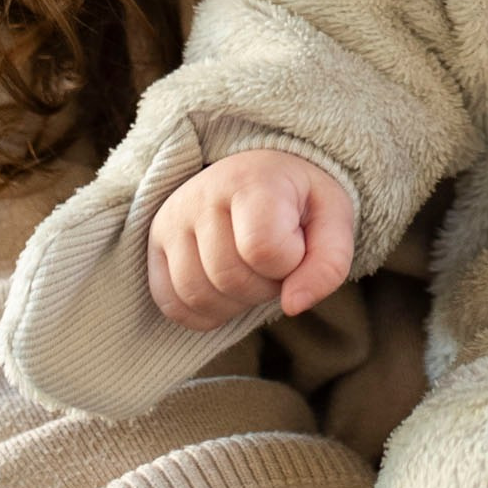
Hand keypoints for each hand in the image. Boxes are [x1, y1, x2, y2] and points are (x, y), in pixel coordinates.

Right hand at [147, 148, 355, 326]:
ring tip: (251, 272)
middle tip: (276, 263)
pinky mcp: (154, 244)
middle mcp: (201, 194)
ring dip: (235, 303)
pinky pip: (172, 304)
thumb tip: (293, 306)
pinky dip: (204, 313)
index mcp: (250, 179)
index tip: (297, 244)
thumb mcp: (333, 218)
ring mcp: (171, 219)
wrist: (260, 174)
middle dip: (265, 286)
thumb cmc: (299, 200)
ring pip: (198, 295)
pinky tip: (226, 291)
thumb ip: (328, 263)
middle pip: (230, 278)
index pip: (263, 249)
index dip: (290, 264)